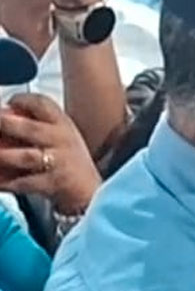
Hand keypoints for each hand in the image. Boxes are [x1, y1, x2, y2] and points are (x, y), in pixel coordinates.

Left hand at [0, 93, 99, 214]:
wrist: (90, 190)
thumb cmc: (68, 160)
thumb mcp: (59, 135)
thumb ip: (35, 124)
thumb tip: (4, 114)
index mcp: (63, 124)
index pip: (43, 104)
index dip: (23, 100)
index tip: (9, 102)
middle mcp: (62, 141)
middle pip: (30, 129)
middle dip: (6, 124)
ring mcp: (58, 163)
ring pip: (26, 157)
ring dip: (4, 155)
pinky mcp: (53, 184)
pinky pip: (24, 183)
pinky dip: (6, 182)